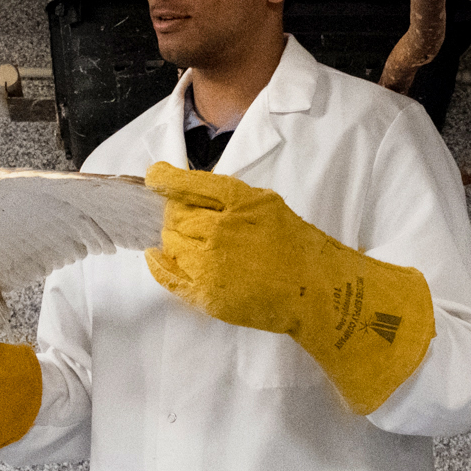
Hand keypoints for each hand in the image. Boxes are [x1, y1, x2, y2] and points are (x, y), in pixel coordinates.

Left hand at [143, 162, 320, 333]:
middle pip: (175, 217)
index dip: (166, 179)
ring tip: (192, 245)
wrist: (315, 291)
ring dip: (175, 241)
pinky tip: (156, 257)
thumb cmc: (297, 246)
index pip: (188, 184)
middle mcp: (220, 229)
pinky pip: (168, 276)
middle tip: (186, 223)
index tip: (154, 177)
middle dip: (176, 217)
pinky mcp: (207, 294)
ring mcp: (210, 264)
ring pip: (171, 244)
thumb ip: (230, 197)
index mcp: (237, 202)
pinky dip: (158, 264)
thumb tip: (192, 193)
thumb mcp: (267, 203)